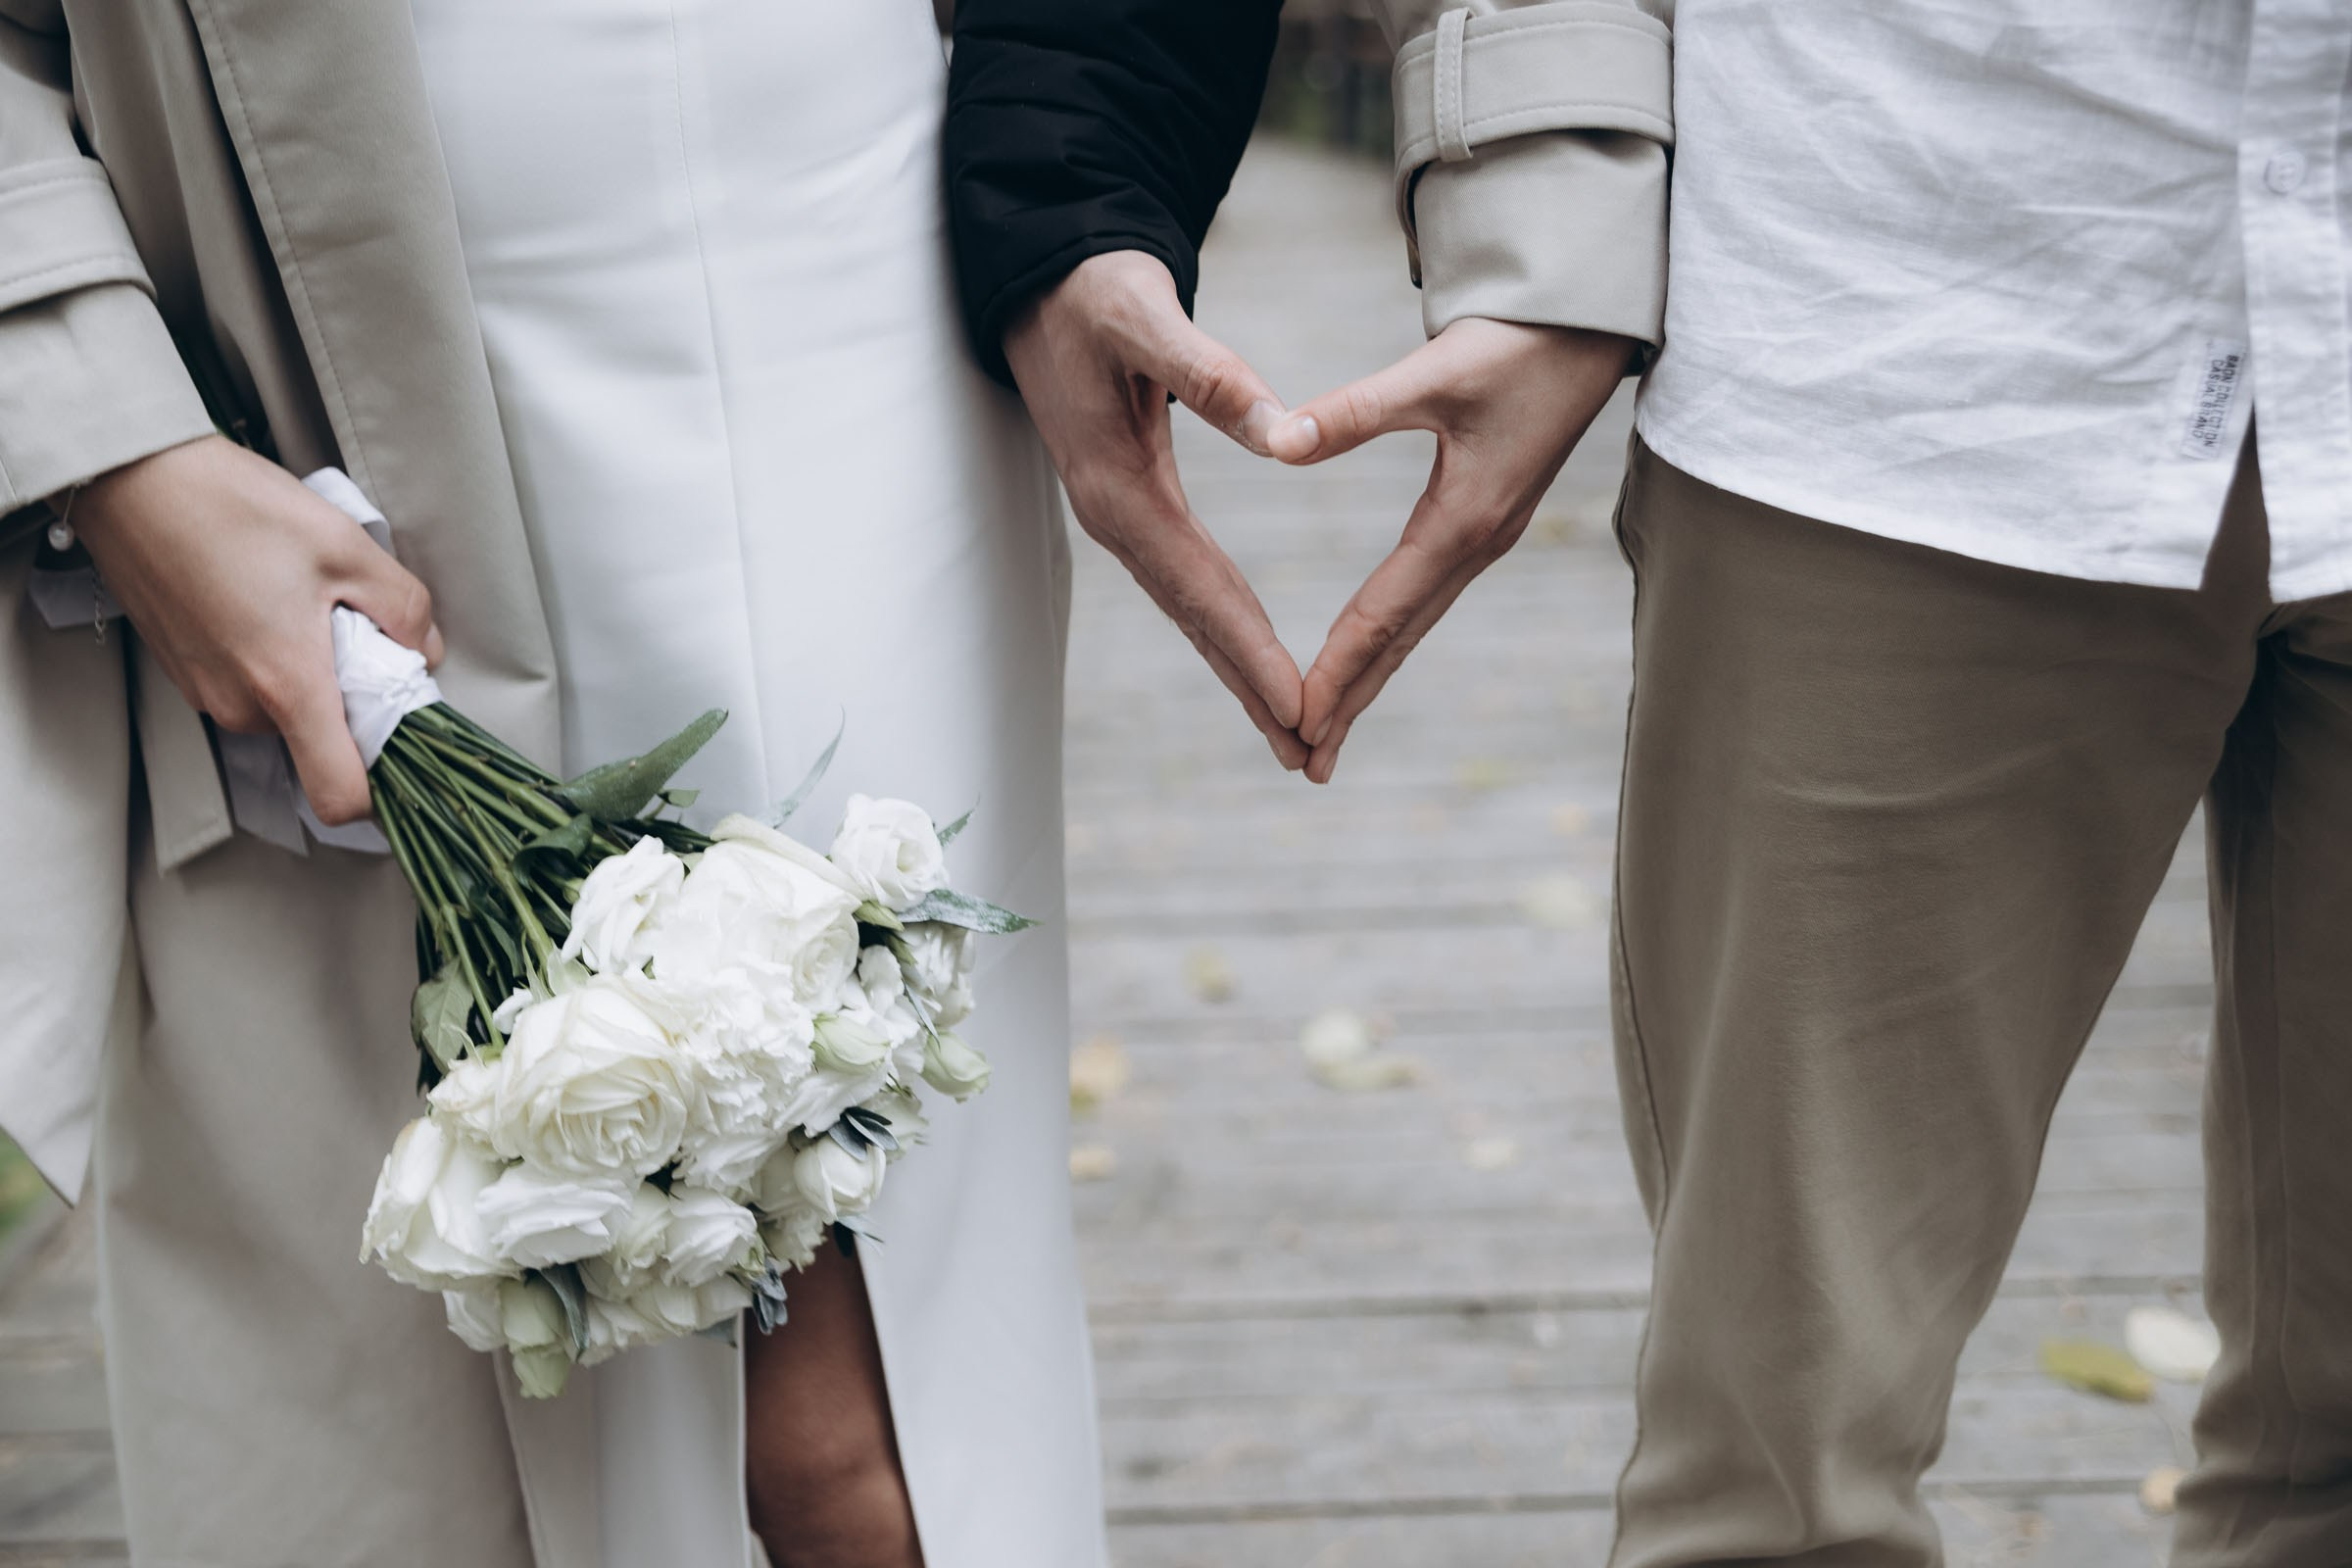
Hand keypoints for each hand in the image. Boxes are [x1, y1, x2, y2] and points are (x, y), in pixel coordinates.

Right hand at [72, 434, 443, 823]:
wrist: (132, 479)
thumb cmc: (232, 507)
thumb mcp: (346, 547)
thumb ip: (404, 610)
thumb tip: (426, 651)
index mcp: (287, 686)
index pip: (339, 795)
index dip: (379, 786)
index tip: (399, 743)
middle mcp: (240, 707)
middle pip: (319, 742)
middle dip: (347, 696)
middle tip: (346, 627)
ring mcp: (205, 693)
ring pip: (284, 711)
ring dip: (307, 672)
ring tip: (298, 602)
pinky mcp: (185, 674)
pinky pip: (248, 687)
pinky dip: (270, 658)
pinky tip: (263, 599)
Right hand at [1005, 251, 1308, 768]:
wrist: (1040, 276)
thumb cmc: (1093, 291)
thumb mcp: (1147, 317)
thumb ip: (1212, 375)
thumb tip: (1285, 434)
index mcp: (1120, 489)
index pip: (1201, 588)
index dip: (1252, 650)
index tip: (1300, 706)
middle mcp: (1116, 519)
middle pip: (1196, 621)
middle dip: (1250, 690)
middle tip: (1307, 756)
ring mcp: (1120, 517)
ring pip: (1190, 611)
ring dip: (1238, 673)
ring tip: (1290, 732)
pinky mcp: (1130, 505)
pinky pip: (1185, 583)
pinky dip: (1221, 628)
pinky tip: (1250, 657)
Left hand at [1266, 320, 1634, 782]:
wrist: (1590, 325)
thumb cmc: (1518, 342)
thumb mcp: (1437, 371)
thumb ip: (1354, 411)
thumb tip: (1277, 443)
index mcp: (1462, 521)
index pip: (1382, 614)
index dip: (1335, 671)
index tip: (1296, 721)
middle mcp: (1475, 544)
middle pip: (1398, 643)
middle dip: (1349, 704)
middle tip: (1303, 765)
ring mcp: (1483, 539)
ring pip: (1411, 627)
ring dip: (1367, 682)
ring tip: (1325, 734)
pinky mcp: (1483, 523)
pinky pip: (1424, 600)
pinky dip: (1388, 640)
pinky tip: (1367, 659)